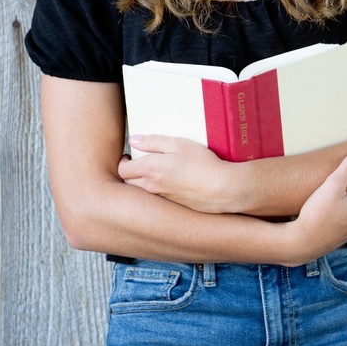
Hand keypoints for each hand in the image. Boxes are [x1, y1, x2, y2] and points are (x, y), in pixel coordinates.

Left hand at [118, 135, 232, 212]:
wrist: (223, 190)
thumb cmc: (202, 164)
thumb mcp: (179, 144)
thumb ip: (154, 141)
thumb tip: (134, 140)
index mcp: (150, 169)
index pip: (123, 170)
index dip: (123, 162)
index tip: (130, 155)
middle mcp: (153, 187)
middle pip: (128, 183)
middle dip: (130, 173)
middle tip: (139, 163)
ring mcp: (163, 198)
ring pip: (143, 192)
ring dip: (143, 182)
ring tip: (156, 171)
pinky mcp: (174, 205)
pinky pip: (158, 198)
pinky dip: (158, 190)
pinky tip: (173, 181)